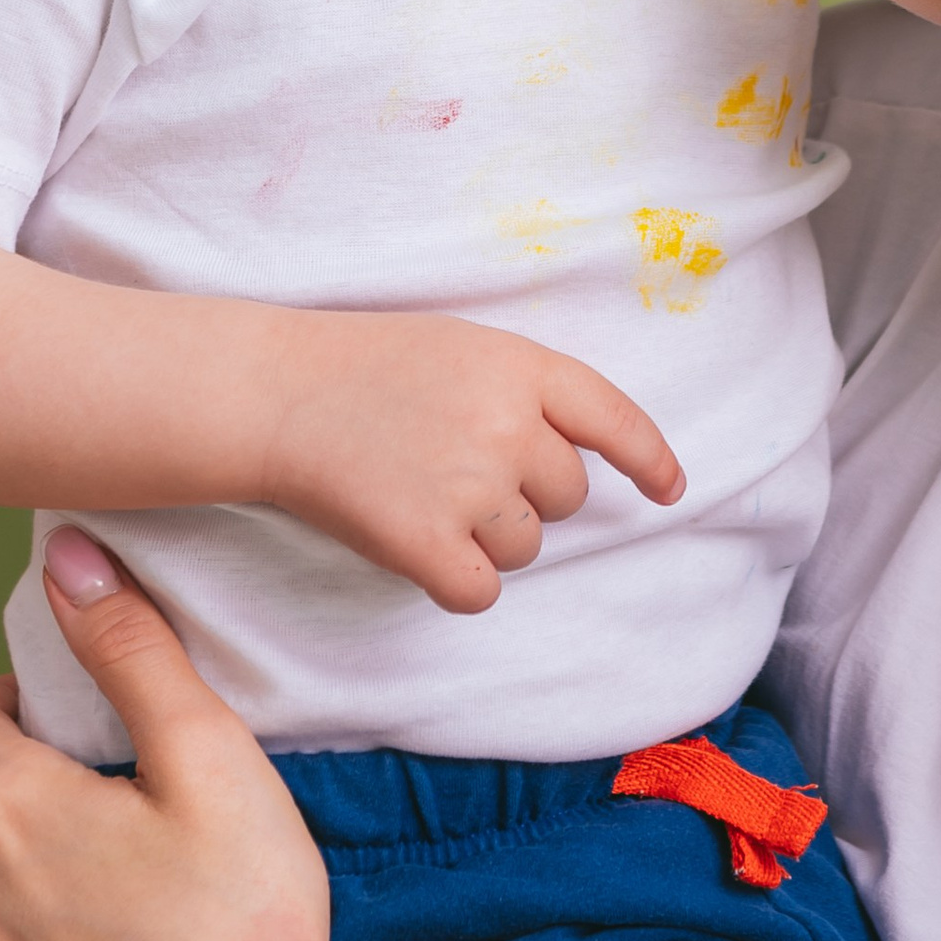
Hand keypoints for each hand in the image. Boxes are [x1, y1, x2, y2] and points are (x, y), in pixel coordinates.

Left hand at [0, 531, 356, 940]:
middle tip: (99, 815)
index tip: (66, 725)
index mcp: (5, 809)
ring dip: (8, 892)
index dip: (10, 711)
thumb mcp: (209, 756)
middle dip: (4, 800)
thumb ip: (130, 650)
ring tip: (108, 904)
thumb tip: (67, 556)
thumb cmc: (247, 914)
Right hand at [251, 309, 683, 611]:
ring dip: (484, 537)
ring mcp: (468, 485)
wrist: (272, 394)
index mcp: (521, 367)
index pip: (615, 419)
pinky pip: (481, 592)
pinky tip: (414, 544)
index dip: (650, 459)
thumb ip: (526, 391)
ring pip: (526, 546)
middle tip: (449, 465)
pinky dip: (455, 581)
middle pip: (567, 496)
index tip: (668, 490)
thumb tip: (585, 458)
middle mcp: (506, 425)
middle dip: (524, 494)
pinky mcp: (425, 542)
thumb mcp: (461, 349)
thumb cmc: (364, 367)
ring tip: (419, 491)